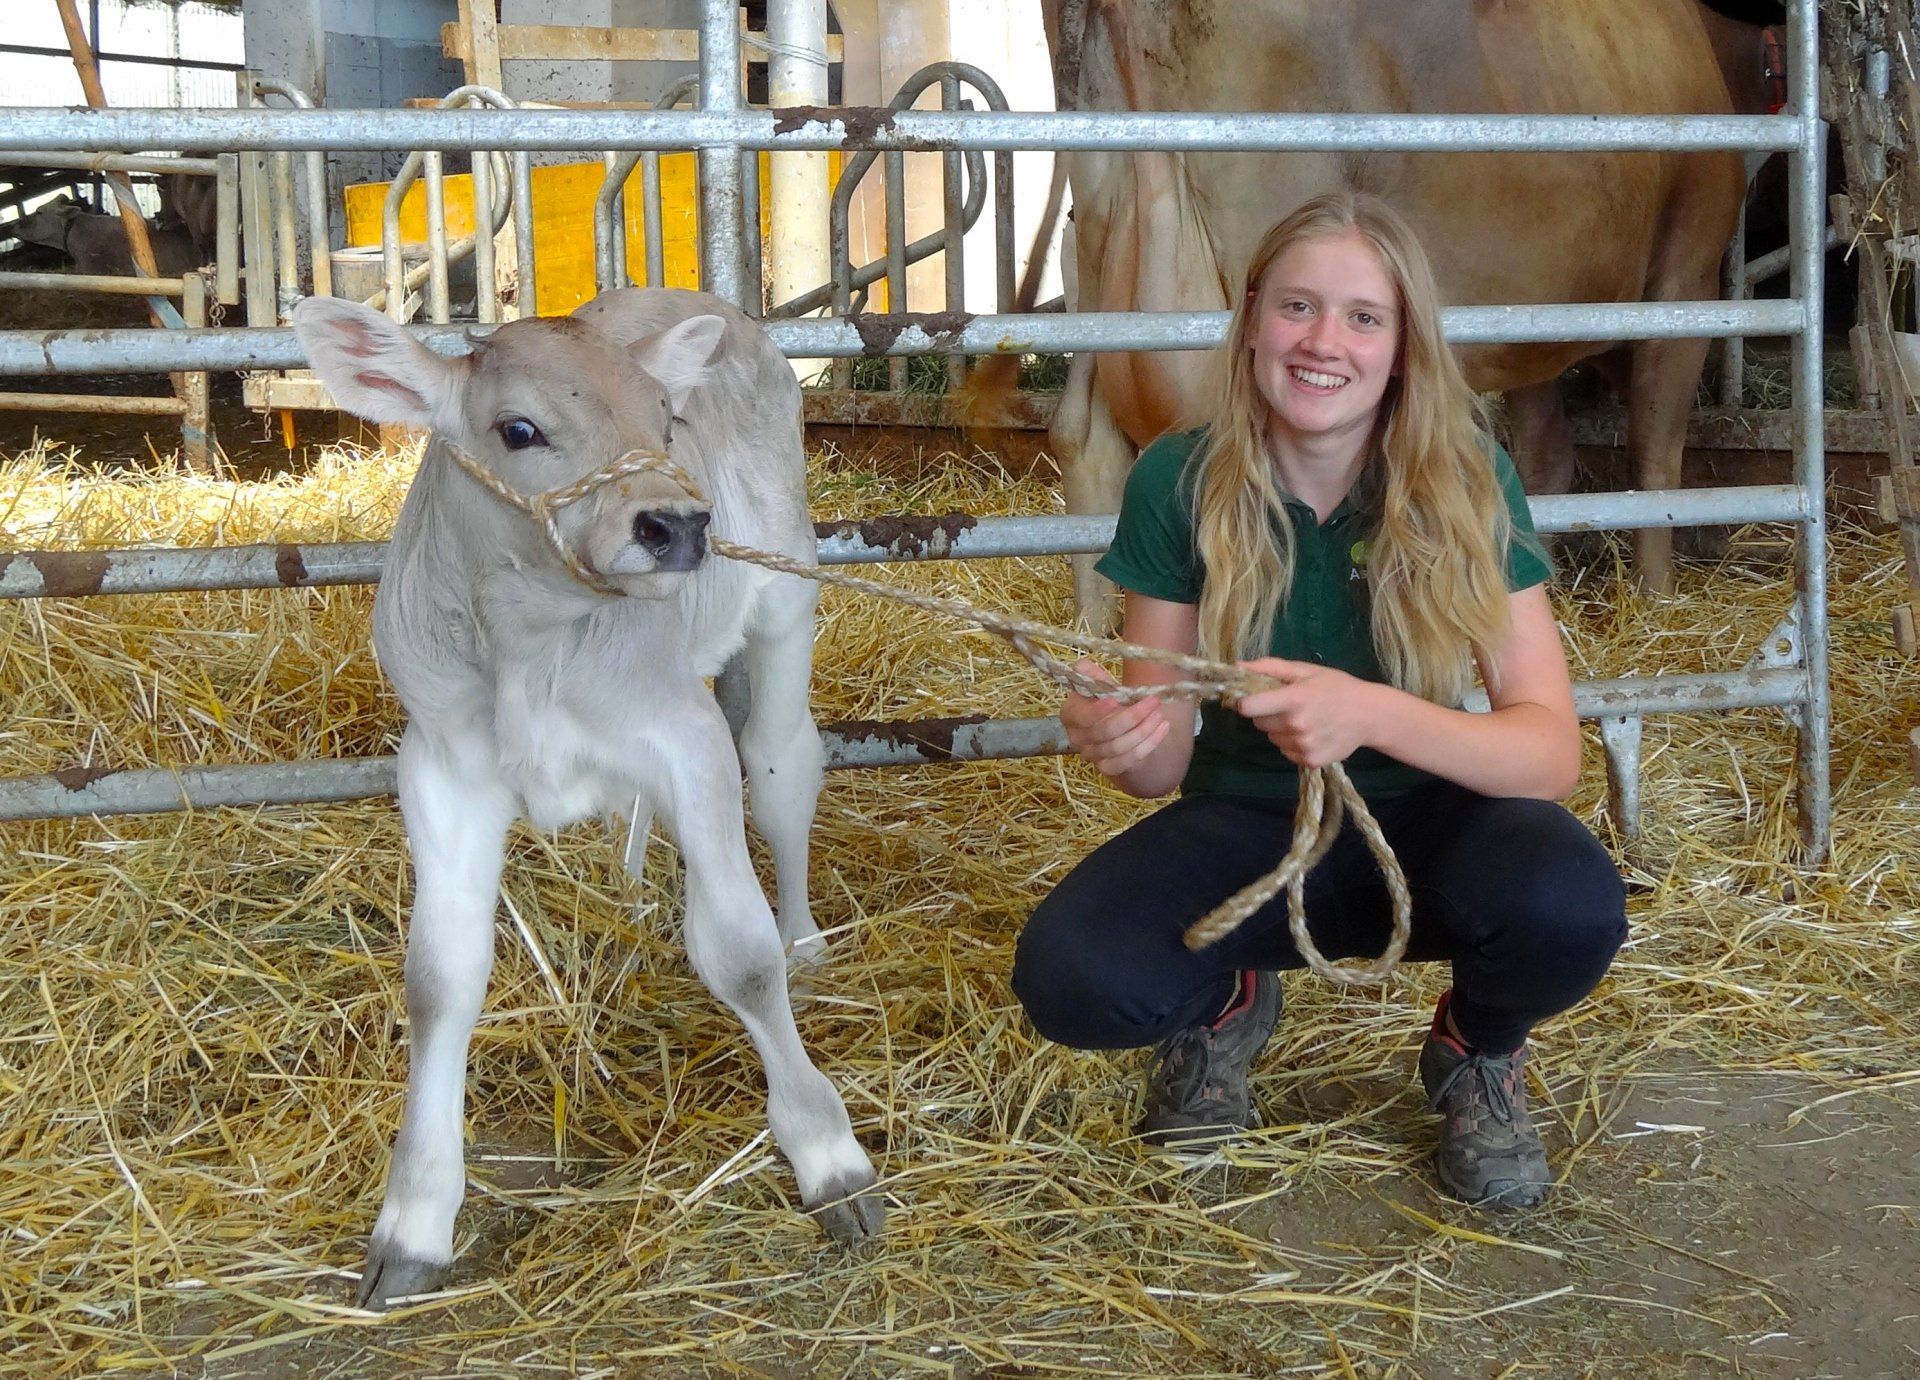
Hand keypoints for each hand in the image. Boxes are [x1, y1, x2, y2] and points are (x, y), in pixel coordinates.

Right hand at [1059, 659, 1172, 779]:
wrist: (1120, 726)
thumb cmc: (1107, 699)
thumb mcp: (1098, 682)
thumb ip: (1090, 673)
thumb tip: (1084, 667)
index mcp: (1070, 715)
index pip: (1082, 717)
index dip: (1098, 711)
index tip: (1116, 699)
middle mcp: (1077, 738)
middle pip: (1104, 732)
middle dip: (1131, 716)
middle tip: (1154, 702)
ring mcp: (1093, 756)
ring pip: (1119, 747)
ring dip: (1144, 729)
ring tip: (1161, 713)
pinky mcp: (1110, 768)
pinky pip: (1130, 760)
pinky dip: (1149, 744)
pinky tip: (1163, 728)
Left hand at [1232, 657, 1378, 769]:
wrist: (1369, 715)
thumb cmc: (1336, 687)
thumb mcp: (1305, 670)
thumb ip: (1269, 667)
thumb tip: (1237, 666)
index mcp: (1294, 699)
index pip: (1249, 707)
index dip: (1245, 702)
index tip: (1253, 699)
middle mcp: (1296, 725)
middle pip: (1259, 723)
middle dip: (1267, 713)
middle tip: (1290, 706)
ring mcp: (1303, 746)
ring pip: (1273, 738)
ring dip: (1281, 730)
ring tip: (1304, 719)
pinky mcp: (1310, 761)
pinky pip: (1286, 752)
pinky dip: (1293, 744)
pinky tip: (1311, 733)